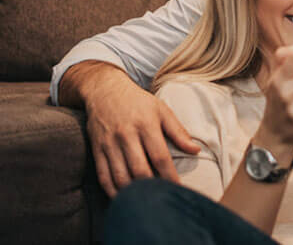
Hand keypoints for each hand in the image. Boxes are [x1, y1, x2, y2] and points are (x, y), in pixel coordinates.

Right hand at [77, 62, 200, 197]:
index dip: (169, 176)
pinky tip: (122, 198)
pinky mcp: (97, 149)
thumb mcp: (161, 109)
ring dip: (132, 192)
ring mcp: (109, 143)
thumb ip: (178, 131)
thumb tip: (196, 150)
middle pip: (139, 169)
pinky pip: (103, 175)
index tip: (177, 189)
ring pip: (120, 176)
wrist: (105, 90)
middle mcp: (126, 135)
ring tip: (144, 201)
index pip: (160, 157)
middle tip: (161, 198)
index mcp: (146, 124)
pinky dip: (112, 190)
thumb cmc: (138, 102)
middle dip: (151, 187)